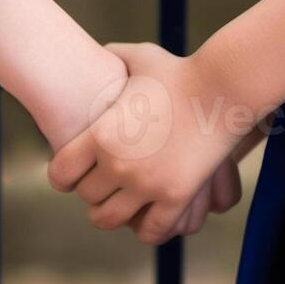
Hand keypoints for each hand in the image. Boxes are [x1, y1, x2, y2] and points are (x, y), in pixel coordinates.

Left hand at [48, 43, 252, 244]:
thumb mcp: (139, 58)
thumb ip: (115, 56)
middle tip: (100, 187)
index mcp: (100, 135)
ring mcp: (147, 184)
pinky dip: (146, 228)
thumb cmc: (181, 71)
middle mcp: (117, 164)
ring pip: (110, 219)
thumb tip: (102, 53)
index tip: (71, 175)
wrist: (223, 89)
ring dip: (112, 215)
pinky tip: (148, 219)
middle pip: (87, 196)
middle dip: (92, 191)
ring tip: (118, 209)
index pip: (61, 173)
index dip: (64, 176)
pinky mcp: (176, 198)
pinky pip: (150, 230)